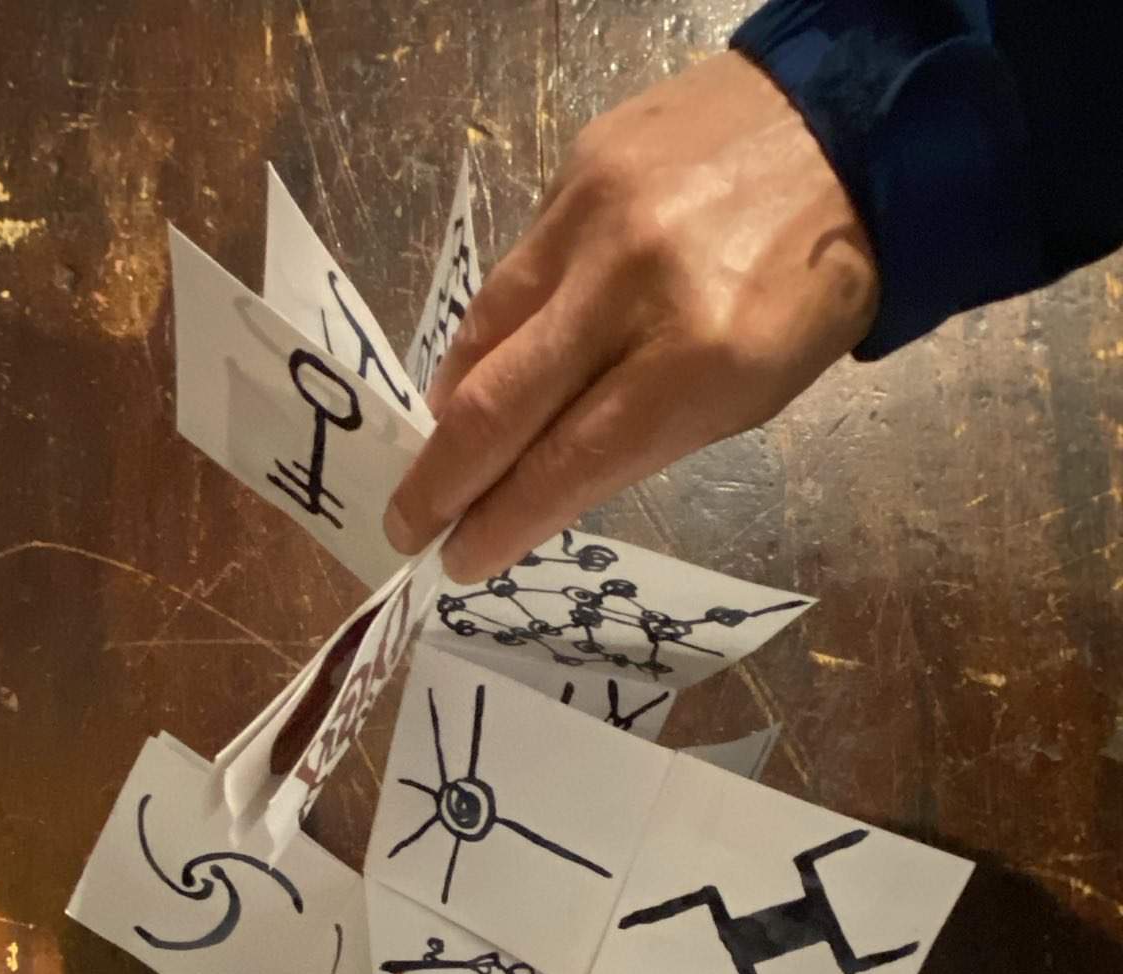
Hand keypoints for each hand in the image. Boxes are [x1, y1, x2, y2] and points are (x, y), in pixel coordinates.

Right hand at [385, 49, 878, 581]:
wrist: (849, 131)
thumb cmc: (813, 295)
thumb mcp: (750, 395)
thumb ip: (638, 439)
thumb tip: (535, 481)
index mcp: (695, 364)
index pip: (564, 466)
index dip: (500, 523)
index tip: (459, 559)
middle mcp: (629, 289)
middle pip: (496, 407)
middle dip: (439, 482)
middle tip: (406, 524)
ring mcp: (593, 220)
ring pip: (486, 334)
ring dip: (451, 406)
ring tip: (443, 447)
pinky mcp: (575, 170)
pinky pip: (512, 273)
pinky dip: (492, 332)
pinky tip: (486, 361)